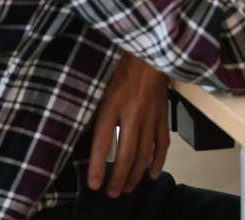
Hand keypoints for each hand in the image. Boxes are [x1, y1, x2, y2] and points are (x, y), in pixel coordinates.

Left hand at [88, 54, 170, 197]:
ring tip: (127, 188)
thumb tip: (81, 133)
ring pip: (145, 152)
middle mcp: (133, 113)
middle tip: (112, 193)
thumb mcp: (100, 85)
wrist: (150, 51)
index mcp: (112, 105)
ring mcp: (151, 115)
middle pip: (127, 154)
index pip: (104, 143)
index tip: (94, 184)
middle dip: (119, 177)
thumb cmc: (121, 65)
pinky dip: (159, 160)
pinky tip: (153, 173)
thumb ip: (93, 110)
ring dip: (136, 174)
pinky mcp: (163, 114)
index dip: (99, 166)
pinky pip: (162, 142)